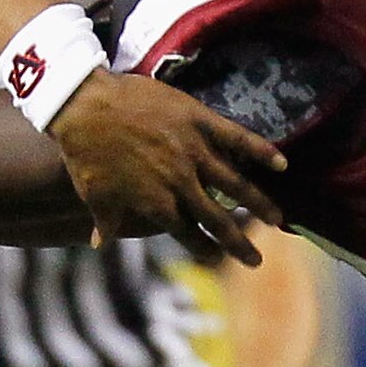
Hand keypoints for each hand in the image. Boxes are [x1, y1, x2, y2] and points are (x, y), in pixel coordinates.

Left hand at [46, 70, 284, 260]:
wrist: (84, 104)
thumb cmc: (84, 152)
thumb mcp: (93, 193)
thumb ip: (104, 221)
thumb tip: (99, 244)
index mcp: (156, 203)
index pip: (188, 234)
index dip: (205, 250)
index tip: (219, 262)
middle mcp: (181, 182)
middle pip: (217, 218)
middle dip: (238, 242)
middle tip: (256, 260)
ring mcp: (193, 150)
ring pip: (235, 182)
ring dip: (258, 203)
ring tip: (277, 218)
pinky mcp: (198, 120)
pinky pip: (236, 137)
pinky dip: (260, 150)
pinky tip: (281, 164)